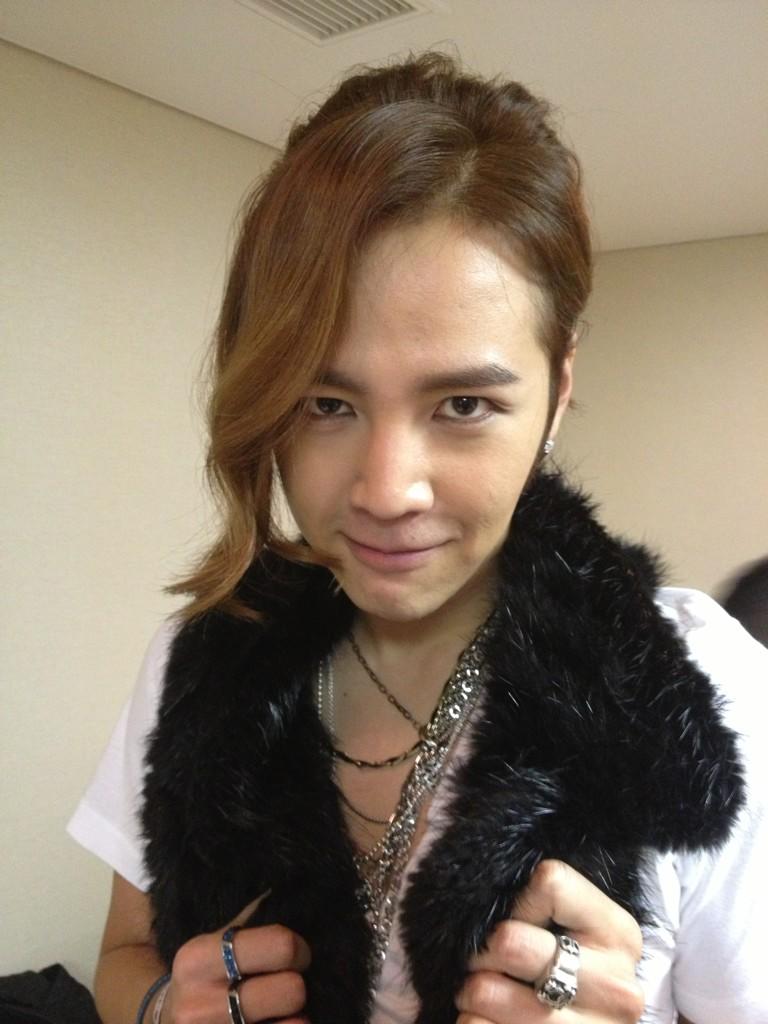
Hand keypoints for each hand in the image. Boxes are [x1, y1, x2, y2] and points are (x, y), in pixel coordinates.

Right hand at [161, 896, 310, 1023]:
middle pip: (292, 990)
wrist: (164, 1021)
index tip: (296, 954)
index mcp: (198, 959)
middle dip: (298, 986)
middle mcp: (200, 1004)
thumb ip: (251, 919)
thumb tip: (292, 891)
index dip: (298, 948)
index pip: (280, 946)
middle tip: (290, 984)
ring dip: (296, 1017)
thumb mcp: (213, 944)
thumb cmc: (202, 976)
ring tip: (282, 1010)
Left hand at [456, 859, 643, 1022]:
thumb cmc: (555, 959)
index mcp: (618, 932)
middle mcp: (618, 987)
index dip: (515, 895)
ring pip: (489, 993)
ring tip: (476, 990)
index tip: (511, 914)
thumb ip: (521, 870)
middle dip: (480, 947)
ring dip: (469, 990)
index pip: (549, 881)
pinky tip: (483, 1020)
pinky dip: (469, 1022)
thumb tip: (447, 810)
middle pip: (511, 941)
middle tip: (478, 956)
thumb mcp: (557, 915)